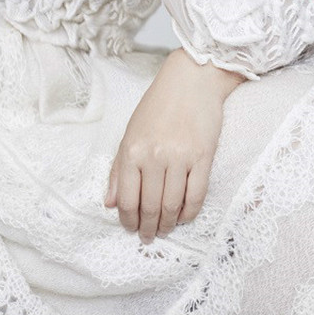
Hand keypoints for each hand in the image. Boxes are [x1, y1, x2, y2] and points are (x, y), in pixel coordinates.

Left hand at [104, 48, 244, 242]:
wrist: (193, 78)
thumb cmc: (160, 103)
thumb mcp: (131, 131)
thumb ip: (119, 168)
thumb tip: (110, 203)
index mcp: (132, 150)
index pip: (126, 200)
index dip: (128, 221)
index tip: (131, 229)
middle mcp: (154, 156)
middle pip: (149, 207)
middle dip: (148, 228)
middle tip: (149, 236)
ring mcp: (180, 157)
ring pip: (172, 205)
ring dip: (168, 224)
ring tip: (166, 228)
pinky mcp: (203, 156)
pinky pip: (196, 196)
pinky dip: (190, 212)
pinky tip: (184, 216)